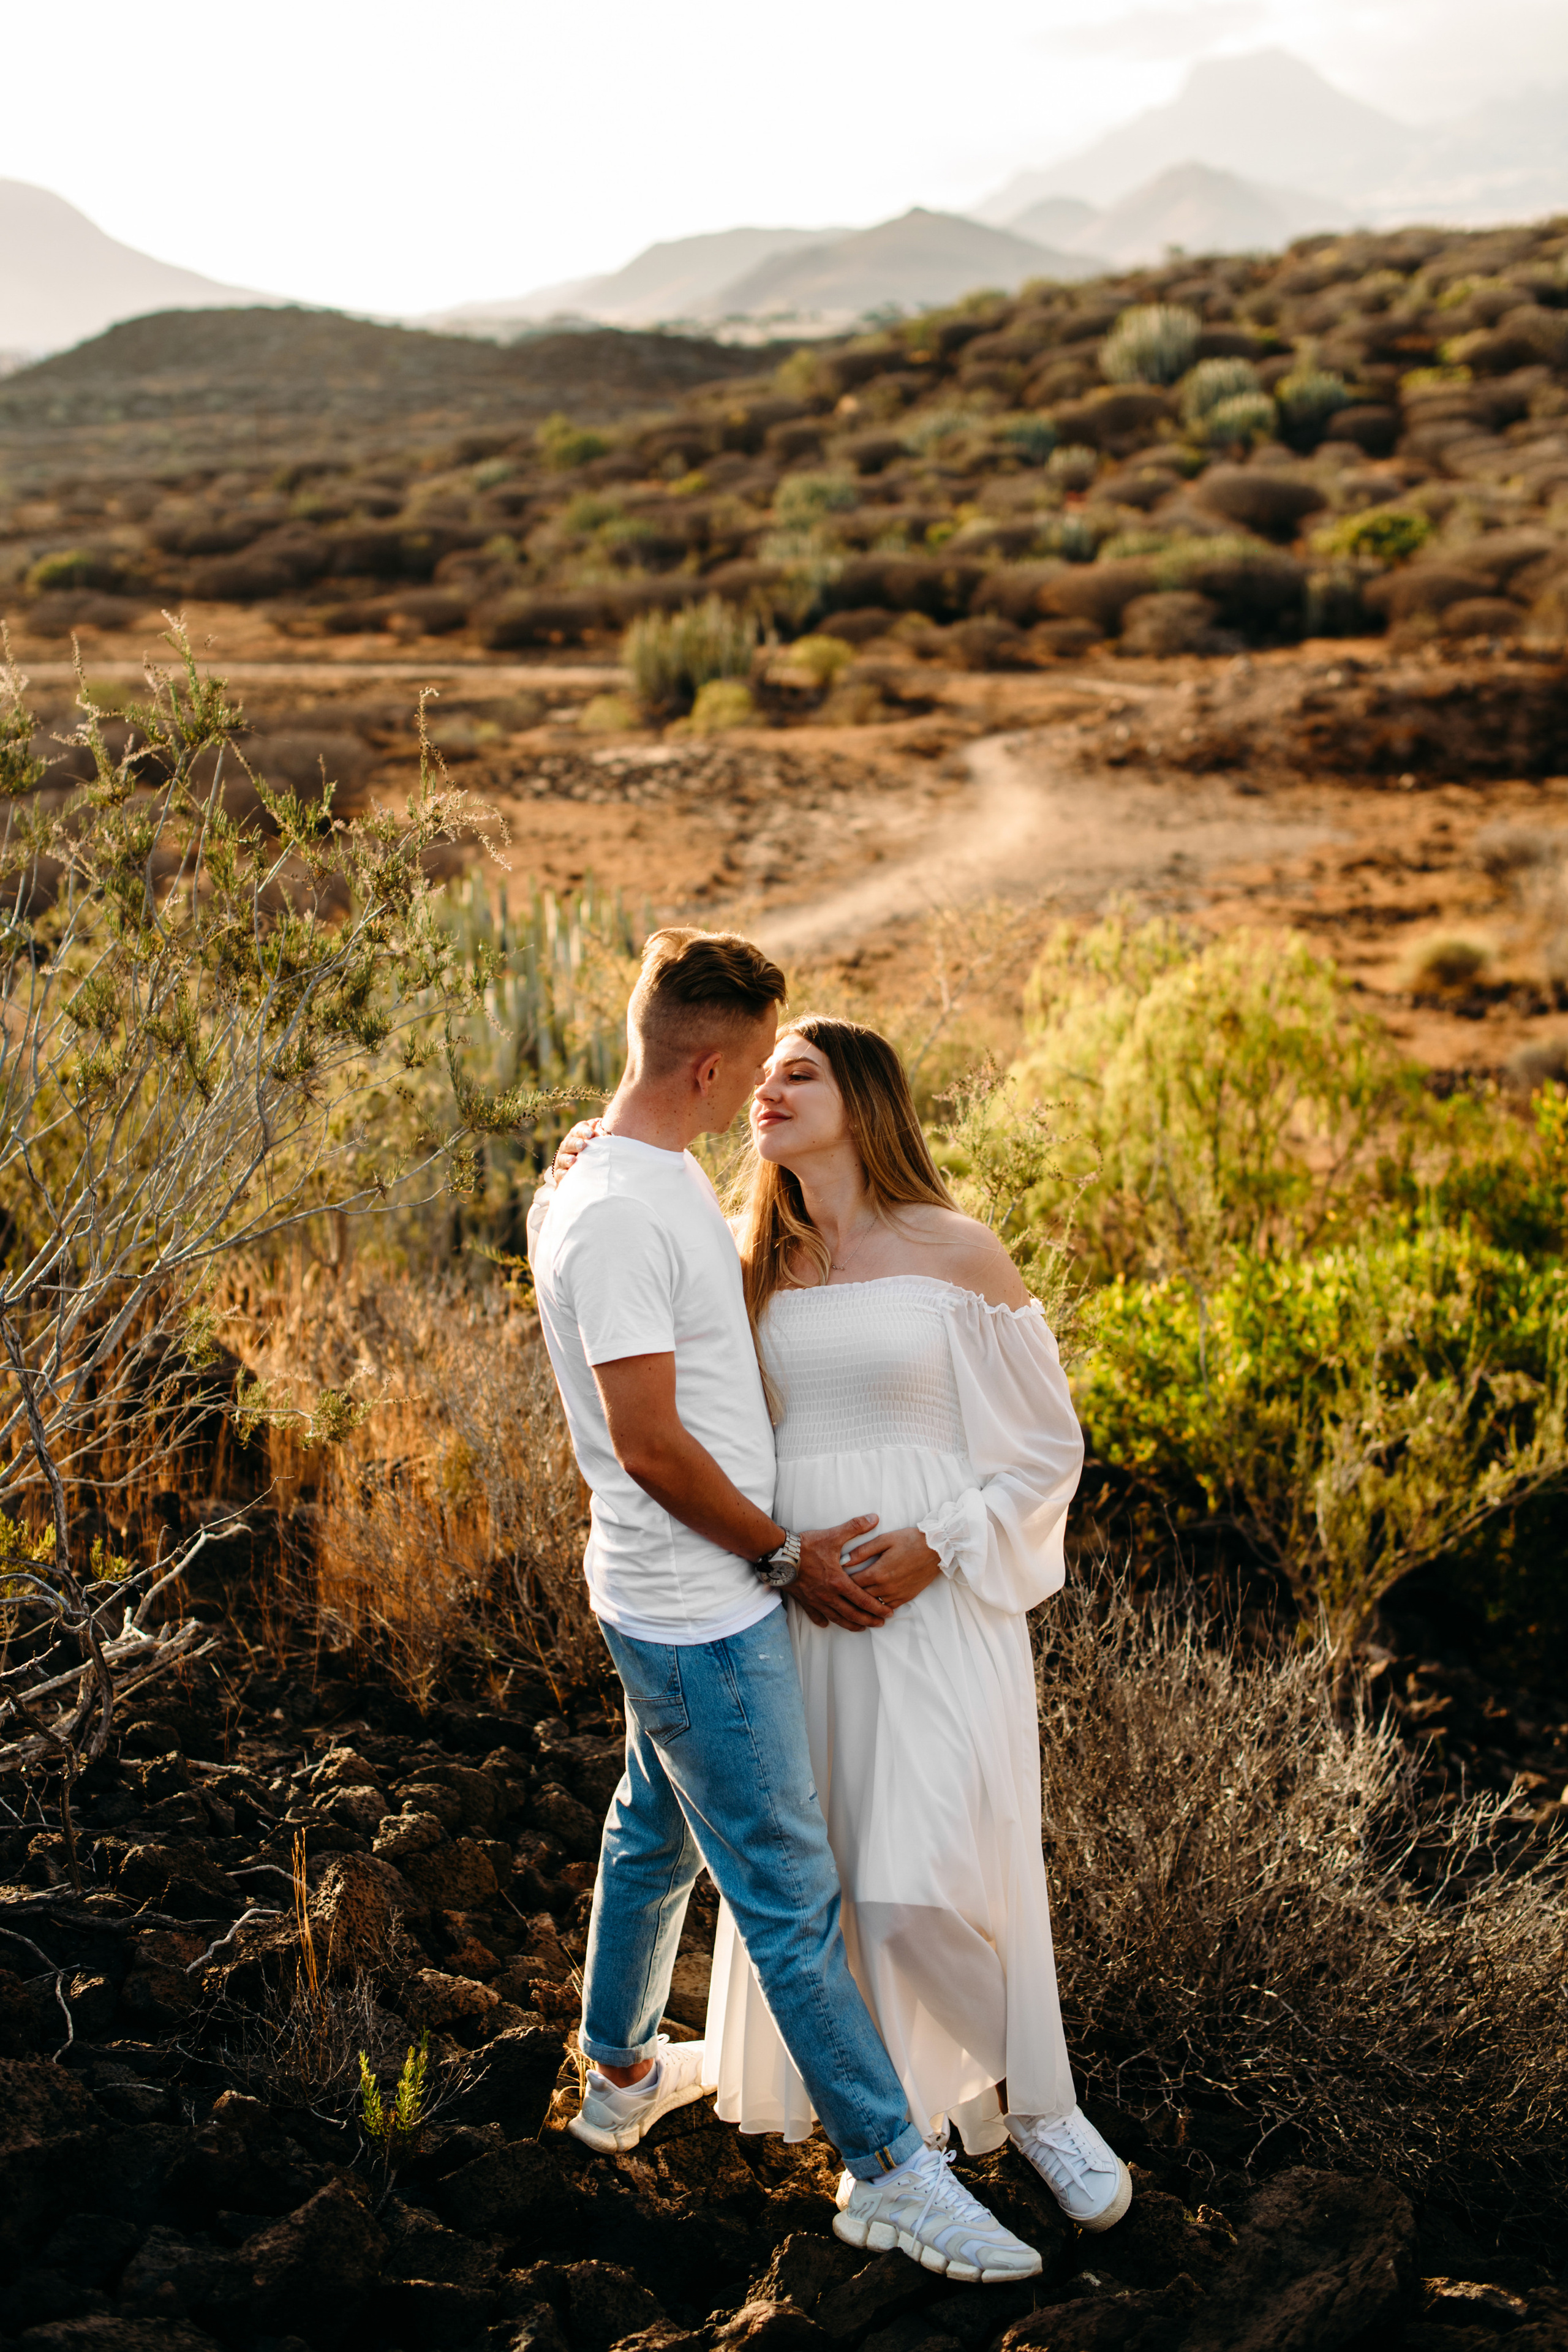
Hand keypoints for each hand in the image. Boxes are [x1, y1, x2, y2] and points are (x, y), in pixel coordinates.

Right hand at [552, 1117, 600, 1181]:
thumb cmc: (593, 1150)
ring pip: (563, 1158)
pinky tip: (567, 1174)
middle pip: (569, 1143)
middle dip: (575, 1143)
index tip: (590, 1133)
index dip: (583, 1131)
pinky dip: (562, 1174)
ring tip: (573, 1160)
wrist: (581, 1169)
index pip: (578, 1130)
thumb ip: (599, 1131)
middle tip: (582, 1145)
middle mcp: (567, 1147)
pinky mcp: (559, 1173)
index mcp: (576, 1136)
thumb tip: (599, 1122)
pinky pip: (559, 1174)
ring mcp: (562, 1160)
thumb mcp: (596, 1140)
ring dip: (567, 1159)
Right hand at [788, 1515, 888, 1631]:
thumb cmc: (806, 1546)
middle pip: (852, 1614)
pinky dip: (822, 1621)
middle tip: (880, 1624)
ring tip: (861, 1627)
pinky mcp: (803, 1600)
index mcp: (839, 1582)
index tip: (888, 1613)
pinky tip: (827, 1624)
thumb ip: (855, 1527)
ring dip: (850, 1624)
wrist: (780, 1555)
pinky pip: (814, 1615)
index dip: (877, 1608)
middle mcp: (829, 1595)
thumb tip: (874, 1518)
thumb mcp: (833, 1535)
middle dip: (868, 1620)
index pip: (863, 1599)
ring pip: (836, 1618)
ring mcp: (816, 1600)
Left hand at [841, 1525, 942, 1614]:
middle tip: (839, 1590)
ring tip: (852, 1599)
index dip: (841, 1581)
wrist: (937, 1549)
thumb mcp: (885, 1539)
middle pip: (859, 1596)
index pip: (851, 1583)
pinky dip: (877, 1606)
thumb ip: (863, 1551)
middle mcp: (885, 1588)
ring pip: (872, 1604)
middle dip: (849, 1593)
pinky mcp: (906, 1598)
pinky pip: (887, 1608)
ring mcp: (896, 1595)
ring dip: (862, 1602)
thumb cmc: (910, 1540)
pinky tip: (872, 1603)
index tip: (834, 1578)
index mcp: (877, 1572)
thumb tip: (844, 1560)